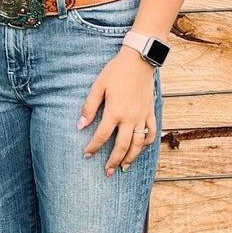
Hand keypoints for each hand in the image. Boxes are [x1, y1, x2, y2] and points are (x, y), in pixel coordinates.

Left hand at [78, 49, 156, 176]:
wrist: (139, 60)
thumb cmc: (116, 71)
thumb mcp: (98, 86)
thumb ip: (89, 107)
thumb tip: (80, 125)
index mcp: (115, 111)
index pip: (101, 136)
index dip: (93, 147)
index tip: (86, 154)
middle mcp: (130, 118)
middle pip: (122, 146)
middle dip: (113, 161)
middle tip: (106, 172)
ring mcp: (142, 116)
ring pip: (138, 144)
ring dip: (131, 158)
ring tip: (123, 168)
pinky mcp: (151, 112)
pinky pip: (151, 133)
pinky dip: (147, 143)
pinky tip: (140, 149)